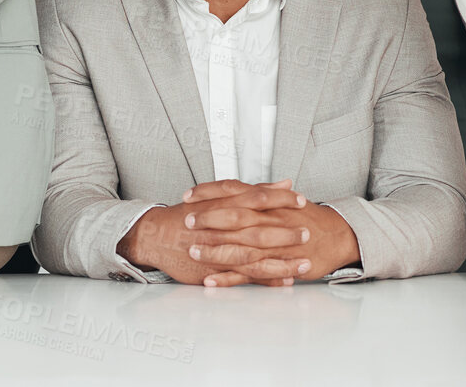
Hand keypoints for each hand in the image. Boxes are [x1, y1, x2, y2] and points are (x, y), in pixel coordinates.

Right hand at [117, 180, 314, 285]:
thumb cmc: (189, 215)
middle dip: (286, 232)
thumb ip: (256, 190)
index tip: (302, 200)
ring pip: (256, 256)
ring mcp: (221, 249)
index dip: (281, 199)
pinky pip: (244, 276)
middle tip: (308, 232)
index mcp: (226, 205)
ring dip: (282, 261)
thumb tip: (285, 183)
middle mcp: (224, 227)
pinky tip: (284, 281)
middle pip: (260, 228)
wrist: (157, 235)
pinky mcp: (216, 269)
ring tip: (305, 263)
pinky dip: (265, 279)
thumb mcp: (220, 196)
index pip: (258, 198)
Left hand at [180, 179, 360, 285]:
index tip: (189, 195)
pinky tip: (210, 280)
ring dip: (214, 249)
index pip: (234, 191)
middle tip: (186, 220)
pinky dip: (229, 278)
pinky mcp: (278, 266)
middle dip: (208, 219)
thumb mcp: (286, 201)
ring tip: (192, 250)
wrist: (339, 236)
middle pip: (234, 217)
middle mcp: (269, 220)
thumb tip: (242, 187)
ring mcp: (273, 245)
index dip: (209, 192)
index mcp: (268, 202)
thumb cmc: (311, 219)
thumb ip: (263, 194)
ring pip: (240, 246)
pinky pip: (250, 273)